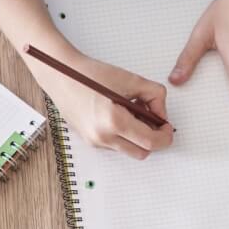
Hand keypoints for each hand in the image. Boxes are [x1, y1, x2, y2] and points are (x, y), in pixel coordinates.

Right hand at [33, 47, 173, 160]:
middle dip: (152, 138)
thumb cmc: (90, 75)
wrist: (61, 76)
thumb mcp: (130, 79)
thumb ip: (154, 95)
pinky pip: (116, 144)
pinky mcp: (90, 141)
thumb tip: (162, 114)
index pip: (151, 142)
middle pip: (142, 152)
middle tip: (152, 119)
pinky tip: (118, 115)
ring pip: (129, 150)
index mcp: (114, 121)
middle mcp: (103, 137)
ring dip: (137, 136)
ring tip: (131, 112)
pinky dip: (123, 134)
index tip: (167, 127)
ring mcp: (95, 142)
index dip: (165, 136)